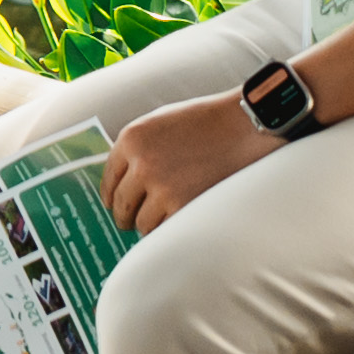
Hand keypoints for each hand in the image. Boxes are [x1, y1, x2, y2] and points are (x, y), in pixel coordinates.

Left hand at [99, 93, 277, 231]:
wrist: (245, 125)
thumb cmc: (206, 122)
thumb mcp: (159, 124)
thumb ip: (137, 150)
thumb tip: (123, 182)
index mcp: (131, 139)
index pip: (108, 180)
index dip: (110, 197)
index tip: (113, 206)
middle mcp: (142, 164)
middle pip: (121, 205)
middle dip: (125, 217)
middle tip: (129, 223)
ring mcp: (162, 187)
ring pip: (141, 223)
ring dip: (149, 225)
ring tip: (159, 223)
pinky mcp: (184, 206)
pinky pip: (165, 230)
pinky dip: (168, 232)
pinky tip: (175, 226)